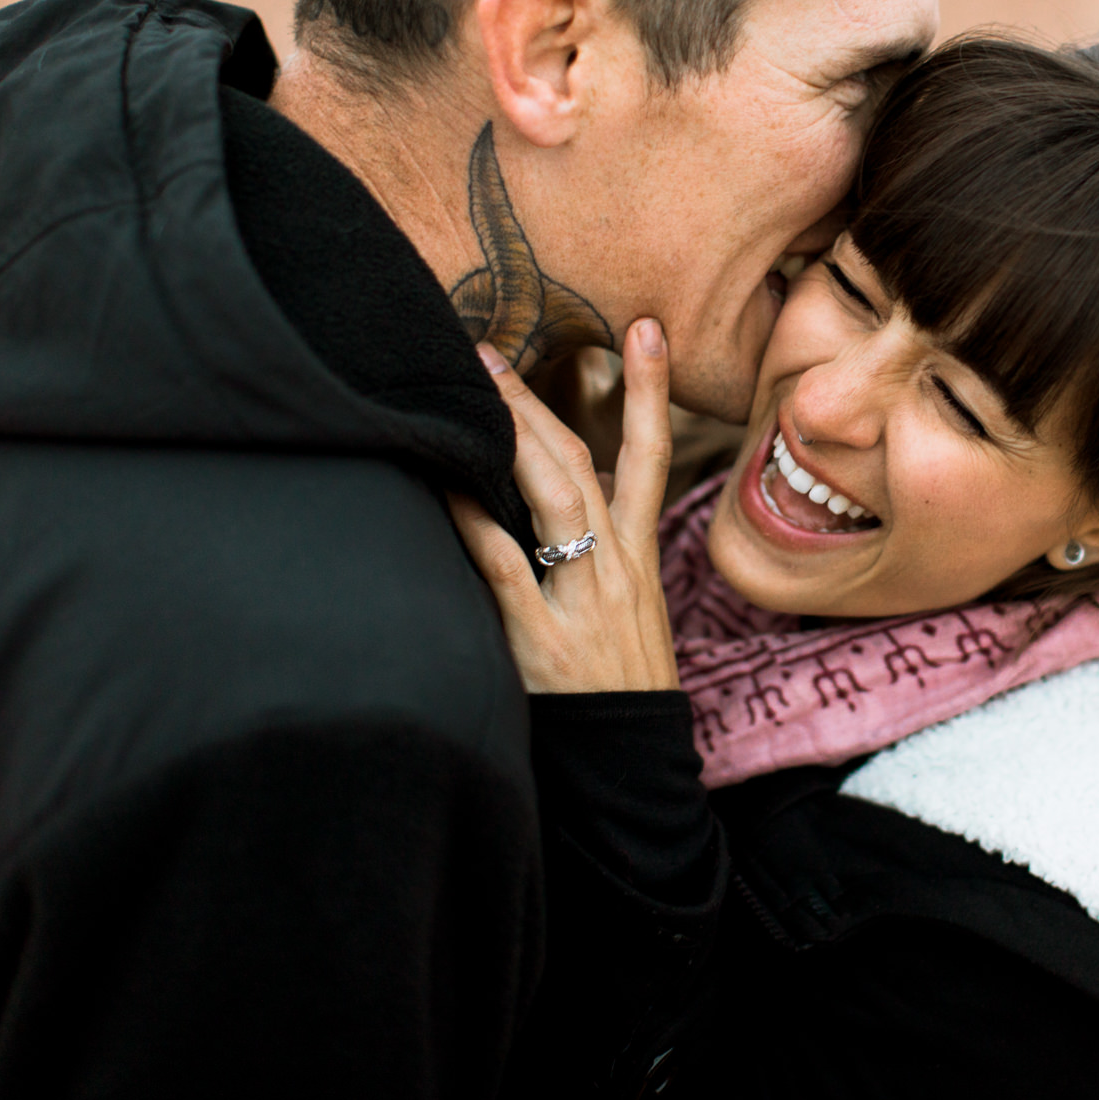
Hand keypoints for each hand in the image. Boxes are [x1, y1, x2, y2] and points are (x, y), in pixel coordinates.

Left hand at [449, 320, 677, 693]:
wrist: (634, 770)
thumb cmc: (620, 688)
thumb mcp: (632, 611)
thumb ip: (605, 553)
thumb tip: (574, 494)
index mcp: (637, 558)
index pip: (651, 458)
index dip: (648, 391)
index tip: (644, 329)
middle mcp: (616, 568)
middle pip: (584, 464)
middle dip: (541, 401)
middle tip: (492, 347)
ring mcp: (583, 601)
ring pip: (559, 499)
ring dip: (517, 436)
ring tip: (477, 388)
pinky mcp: (545, 642)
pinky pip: (508, 570)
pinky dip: (477, 525)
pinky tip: (447, 486)